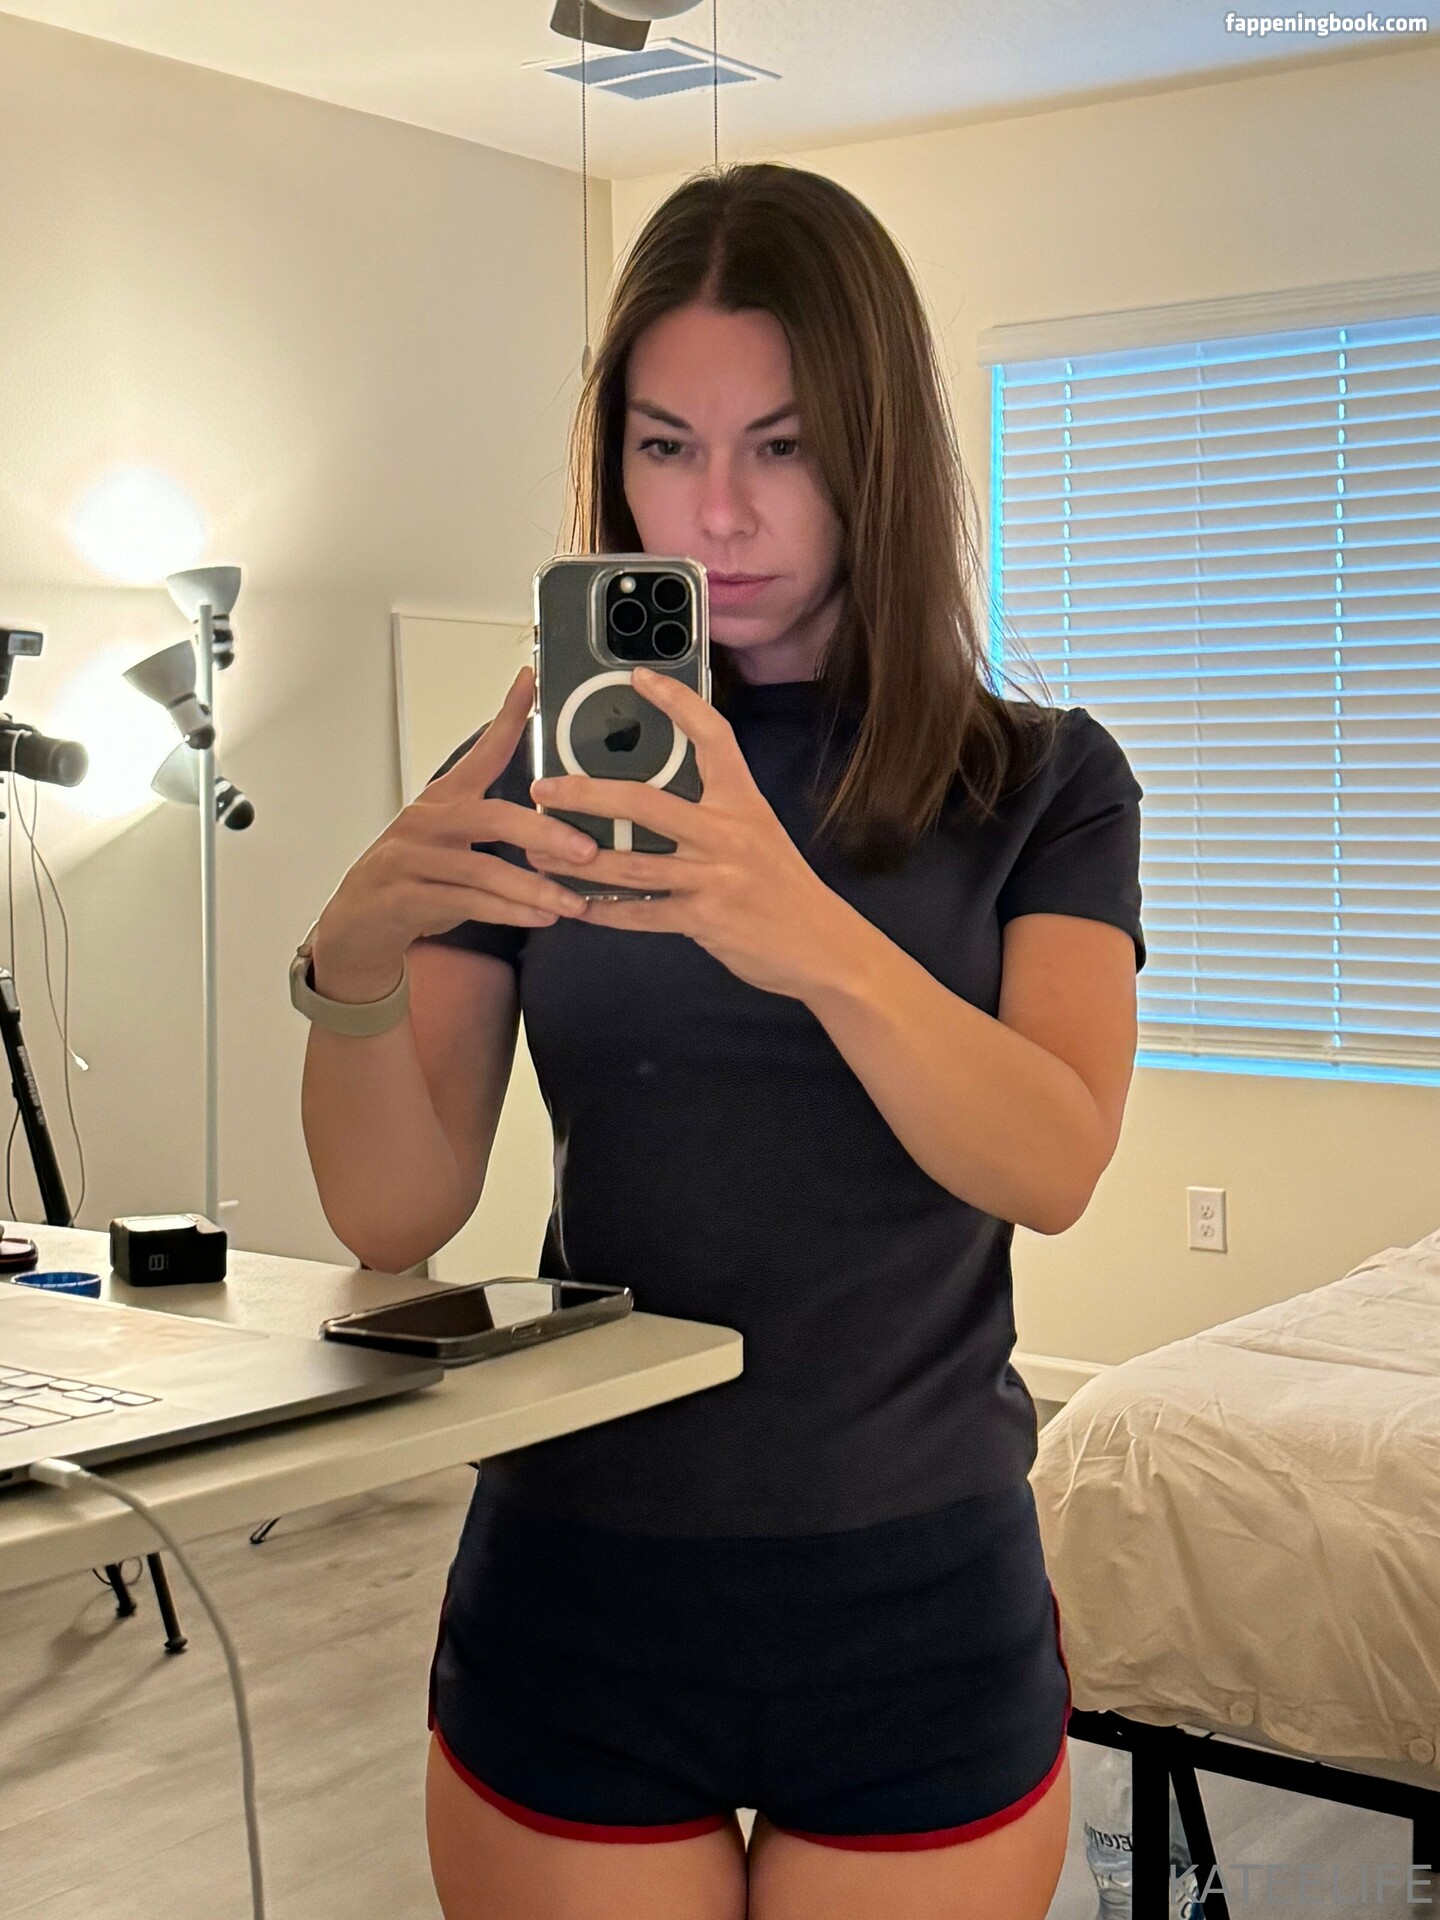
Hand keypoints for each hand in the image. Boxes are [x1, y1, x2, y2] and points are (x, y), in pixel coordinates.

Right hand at [310, 664, 594, 996]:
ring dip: (534, 889)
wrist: (358, 923)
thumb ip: (496, 828)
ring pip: (482, 869)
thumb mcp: (453, 843)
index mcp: (444, 800)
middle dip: (544, 833)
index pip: (482, 751)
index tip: (531, 682)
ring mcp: (411, 858)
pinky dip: (508, 912)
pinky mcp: (403, 896)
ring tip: (572, 902)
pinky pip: (466, 904)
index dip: (507, 716)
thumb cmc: (414, 878)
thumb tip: (562, 825)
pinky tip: (540, 917)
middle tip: (586, 849)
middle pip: (491, 817)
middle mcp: (427, 822)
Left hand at [528, 666, 849, 999]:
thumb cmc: (786, 888)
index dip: (677, 702)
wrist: (824, 945)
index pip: (711, 736)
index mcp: (742, 802)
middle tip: (543, 789)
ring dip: (578, 860)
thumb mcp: (760, 834)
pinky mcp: (703, 919)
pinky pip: (640, 914)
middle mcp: (726, 833)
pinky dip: (604, 912)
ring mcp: (713, 877)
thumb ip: (714, 815)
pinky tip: (574, 907)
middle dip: (586, 794)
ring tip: (539, 852)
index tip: (639, 677)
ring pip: (631, 863)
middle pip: (644, 802)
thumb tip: (654, 802)